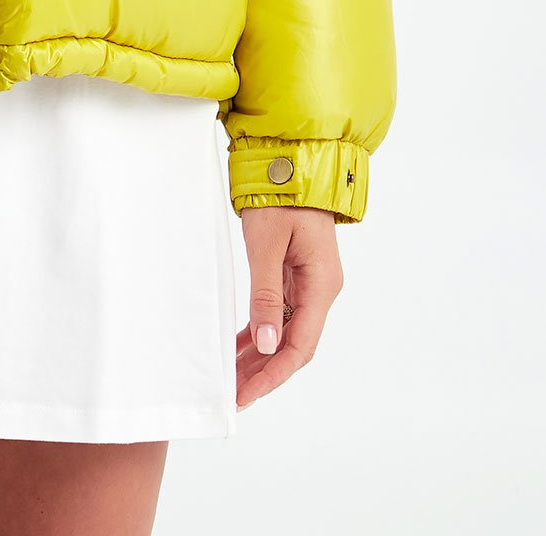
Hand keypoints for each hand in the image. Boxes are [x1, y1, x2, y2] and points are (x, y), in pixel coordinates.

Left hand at [236, 204, 343, 409]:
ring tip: (232, 377)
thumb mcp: (267, 245)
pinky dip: (260, 329)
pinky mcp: (295, 272)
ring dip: (260, 354)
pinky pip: (279, 311)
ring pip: (285, 330)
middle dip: (265, 371)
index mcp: (321, 284)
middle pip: (294, 344)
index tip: (247, 394)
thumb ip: (266, 295)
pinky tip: (240, 346)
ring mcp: (308, 281)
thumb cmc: (281, 196)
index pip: (300, 346)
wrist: (290, 159)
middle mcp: (320, 288)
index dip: (273, 374)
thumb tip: (268, 344)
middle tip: (234, 394)